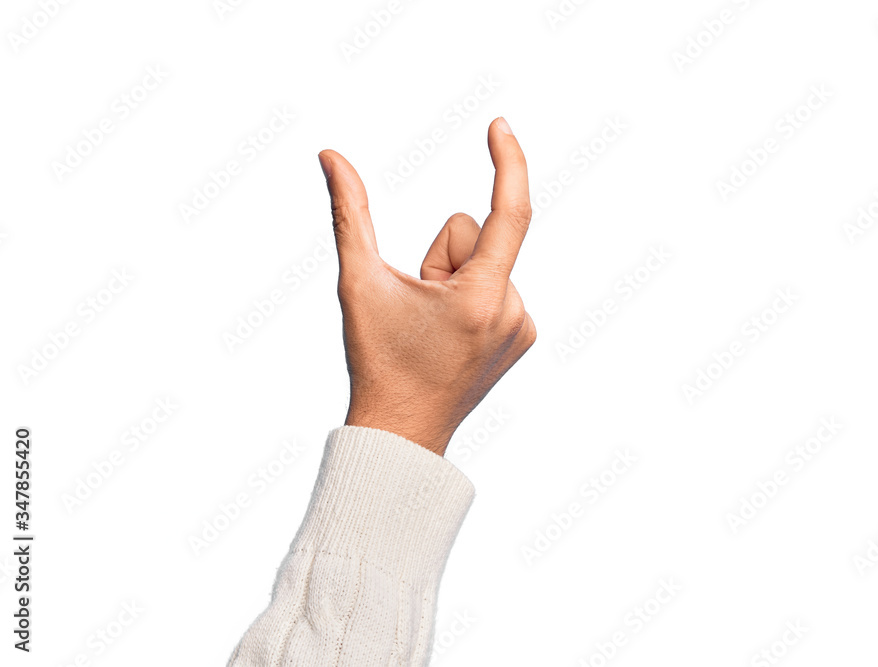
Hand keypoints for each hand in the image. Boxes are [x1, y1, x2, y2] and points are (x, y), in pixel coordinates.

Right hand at [318, 117, 535, 455]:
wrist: (402, 433)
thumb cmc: (376, 359)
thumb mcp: (358, 282)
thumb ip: (348, 213)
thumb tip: (331, 155)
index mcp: (482, 296)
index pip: (509, 212)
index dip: (507, 161)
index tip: (498, 124)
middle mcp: (514, 310)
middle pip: (474, 236)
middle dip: (440, 257)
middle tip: (417, 306)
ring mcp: (523, 326)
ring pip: (485, 262)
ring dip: (454, 280)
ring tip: (432, 325)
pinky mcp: (523, 335)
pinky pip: (497, 285)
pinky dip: (471, 295)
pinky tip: (450, 333)